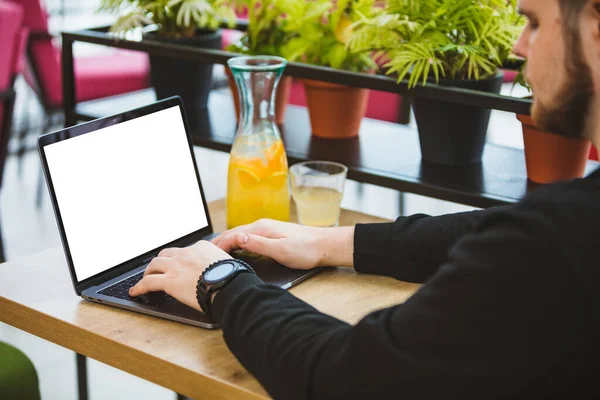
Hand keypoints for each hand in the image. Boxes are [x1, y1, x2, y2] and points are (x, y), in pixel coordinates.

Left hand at [129, 241, 231, 311]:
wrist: (229, 285)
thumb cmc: (232, 277)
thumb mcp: (227, 262)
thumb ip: (218, 262)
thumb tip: (220, 269)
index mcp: (200, 247)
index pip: (184, 251)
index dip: (178, 259)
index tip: (178, 264)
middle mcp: (186, 253)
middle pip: (166, 254)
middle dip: (160, 262)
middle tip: (157, 269)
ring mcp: (176, 266)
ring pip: (154, 265)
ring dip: (148, 272)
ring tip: (146, 279)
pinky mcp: (169, 281)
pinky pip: (148, 282)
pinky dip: (139, 287)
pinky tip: (135, 292)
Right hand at [212, 219, 354, 269]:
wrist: (325, 245)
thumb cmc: (305, 249)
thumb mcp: (280, 249)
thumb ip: (257, 244)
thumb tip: (237, 238)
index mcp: (260, 228)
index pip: (231, 235)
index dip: (218, 246)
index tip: (206, 257)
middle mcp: (261, 225)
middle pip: (233, 233)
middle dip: (217, 243)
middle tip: (202, 255)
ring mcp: (266, 229)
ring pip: (239, 234)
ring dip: (226, 242)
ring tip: (214, 253)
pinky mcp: (272, 234)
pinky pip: (248, 237)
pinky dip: (236, 243)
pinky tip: (235, 250)